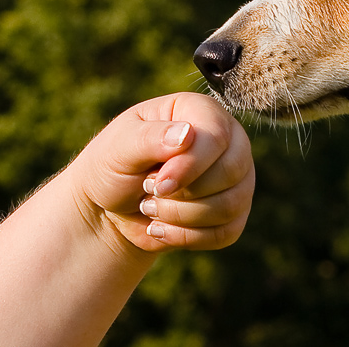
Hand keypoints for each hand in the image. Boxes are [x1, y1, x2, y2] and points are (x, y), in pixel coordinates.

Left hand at [69, 93, 254, 253]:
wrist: (112, 206)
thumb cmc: (113, 166)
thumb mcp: (119, 147)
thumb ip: (150, 137)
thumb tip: (187, 134)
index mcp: (201, 111)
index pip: (217, 136)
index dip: (190, 165)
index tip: (156, 185)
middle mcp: (229, 140)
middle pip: (231, 171)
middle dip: (183, 193)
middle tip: (147, 190)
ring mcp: (237, 177)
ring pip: (230, 205)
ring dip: (182, 216)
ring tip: (150, 207)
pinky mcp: (234, 213)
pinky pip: (227, 232)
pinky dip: (188, 237)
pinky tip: (162, 228)